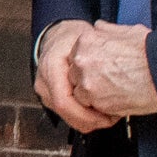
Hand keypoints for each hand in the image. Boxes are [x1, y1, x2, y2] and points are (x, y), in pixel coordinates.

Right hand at [34, 19, 117, 133]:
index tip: (107, 116)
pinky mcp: (49, 97)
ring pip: (66, 117)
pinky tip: (97, 112)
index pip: (64, 102)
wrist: (58, 36)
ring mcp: (44, 91)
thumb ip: (95, 58)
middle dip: (90, 121)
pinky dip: (83, 117)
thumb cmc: (72, 37)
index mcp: (51, 68)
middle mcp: (44, 82)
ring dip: (88, 120)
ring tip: (107, 115)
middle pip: (65, 113)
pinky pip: (67, 113)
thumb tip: (112, 75)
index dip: (86, 115)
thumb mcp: (86, 41)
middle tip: (111, 118)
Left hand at [70, 22, 156, 116]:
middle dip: (88, 78)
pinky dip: (101, 106)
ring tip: (114, 91)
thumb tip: (99, 27)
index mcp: (86, 41)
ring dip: (93, 93)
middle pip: (74, 73)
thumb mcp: (128, 31)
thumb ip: (107, 30)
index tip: (101, 68)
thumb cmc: (150, 52)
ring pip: (80, 91)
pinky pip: (90, 106)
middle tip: (108, 80)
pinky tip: (116, 99)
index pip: (76, 56)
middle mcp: (82, 60)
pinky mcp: (95, 100)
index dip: (89, 64)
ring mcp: (87, 81)